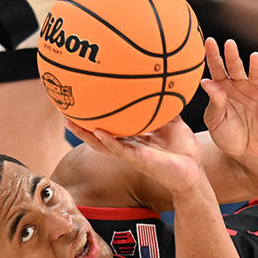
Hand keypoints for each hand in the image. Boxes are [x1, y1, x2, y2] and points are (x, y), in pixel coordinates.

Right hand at [66, 116, 202, 194]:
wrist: (193, 171)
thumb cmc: (183, 150)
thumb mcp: (174, 123)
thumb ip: (167, 108)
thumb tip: (167, 86)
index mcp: (134, 138)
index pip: (110, 126)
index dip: (96, 117)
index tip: (82, 103)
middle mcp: (128, 146)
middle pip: (97, 136)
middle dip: (80, 126)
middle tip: (64, 112)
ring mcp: (131, 154)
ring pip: (102, 145)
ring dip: (86, 134)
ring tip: (70, 122)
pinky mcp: (139, 160)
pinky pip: (121, 150)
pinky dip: (110, 142)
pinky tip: (99, 133)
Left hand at [199, 37, 257, 159]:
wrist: (246, 152)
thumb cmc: (227, 135)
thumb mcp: (215, 121)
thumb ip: (214, 102)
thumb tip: (206, 81)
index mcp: (222, 87)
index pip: (217, 67)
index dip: (213, 55)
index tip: (208, 41)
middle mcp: (240, 85)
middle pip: (236, 66)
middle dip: (232, 55)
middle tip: (229, 44)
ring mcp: (256, 91)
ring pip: (256, 73)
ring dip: (256, 65)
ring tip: (254, 57)